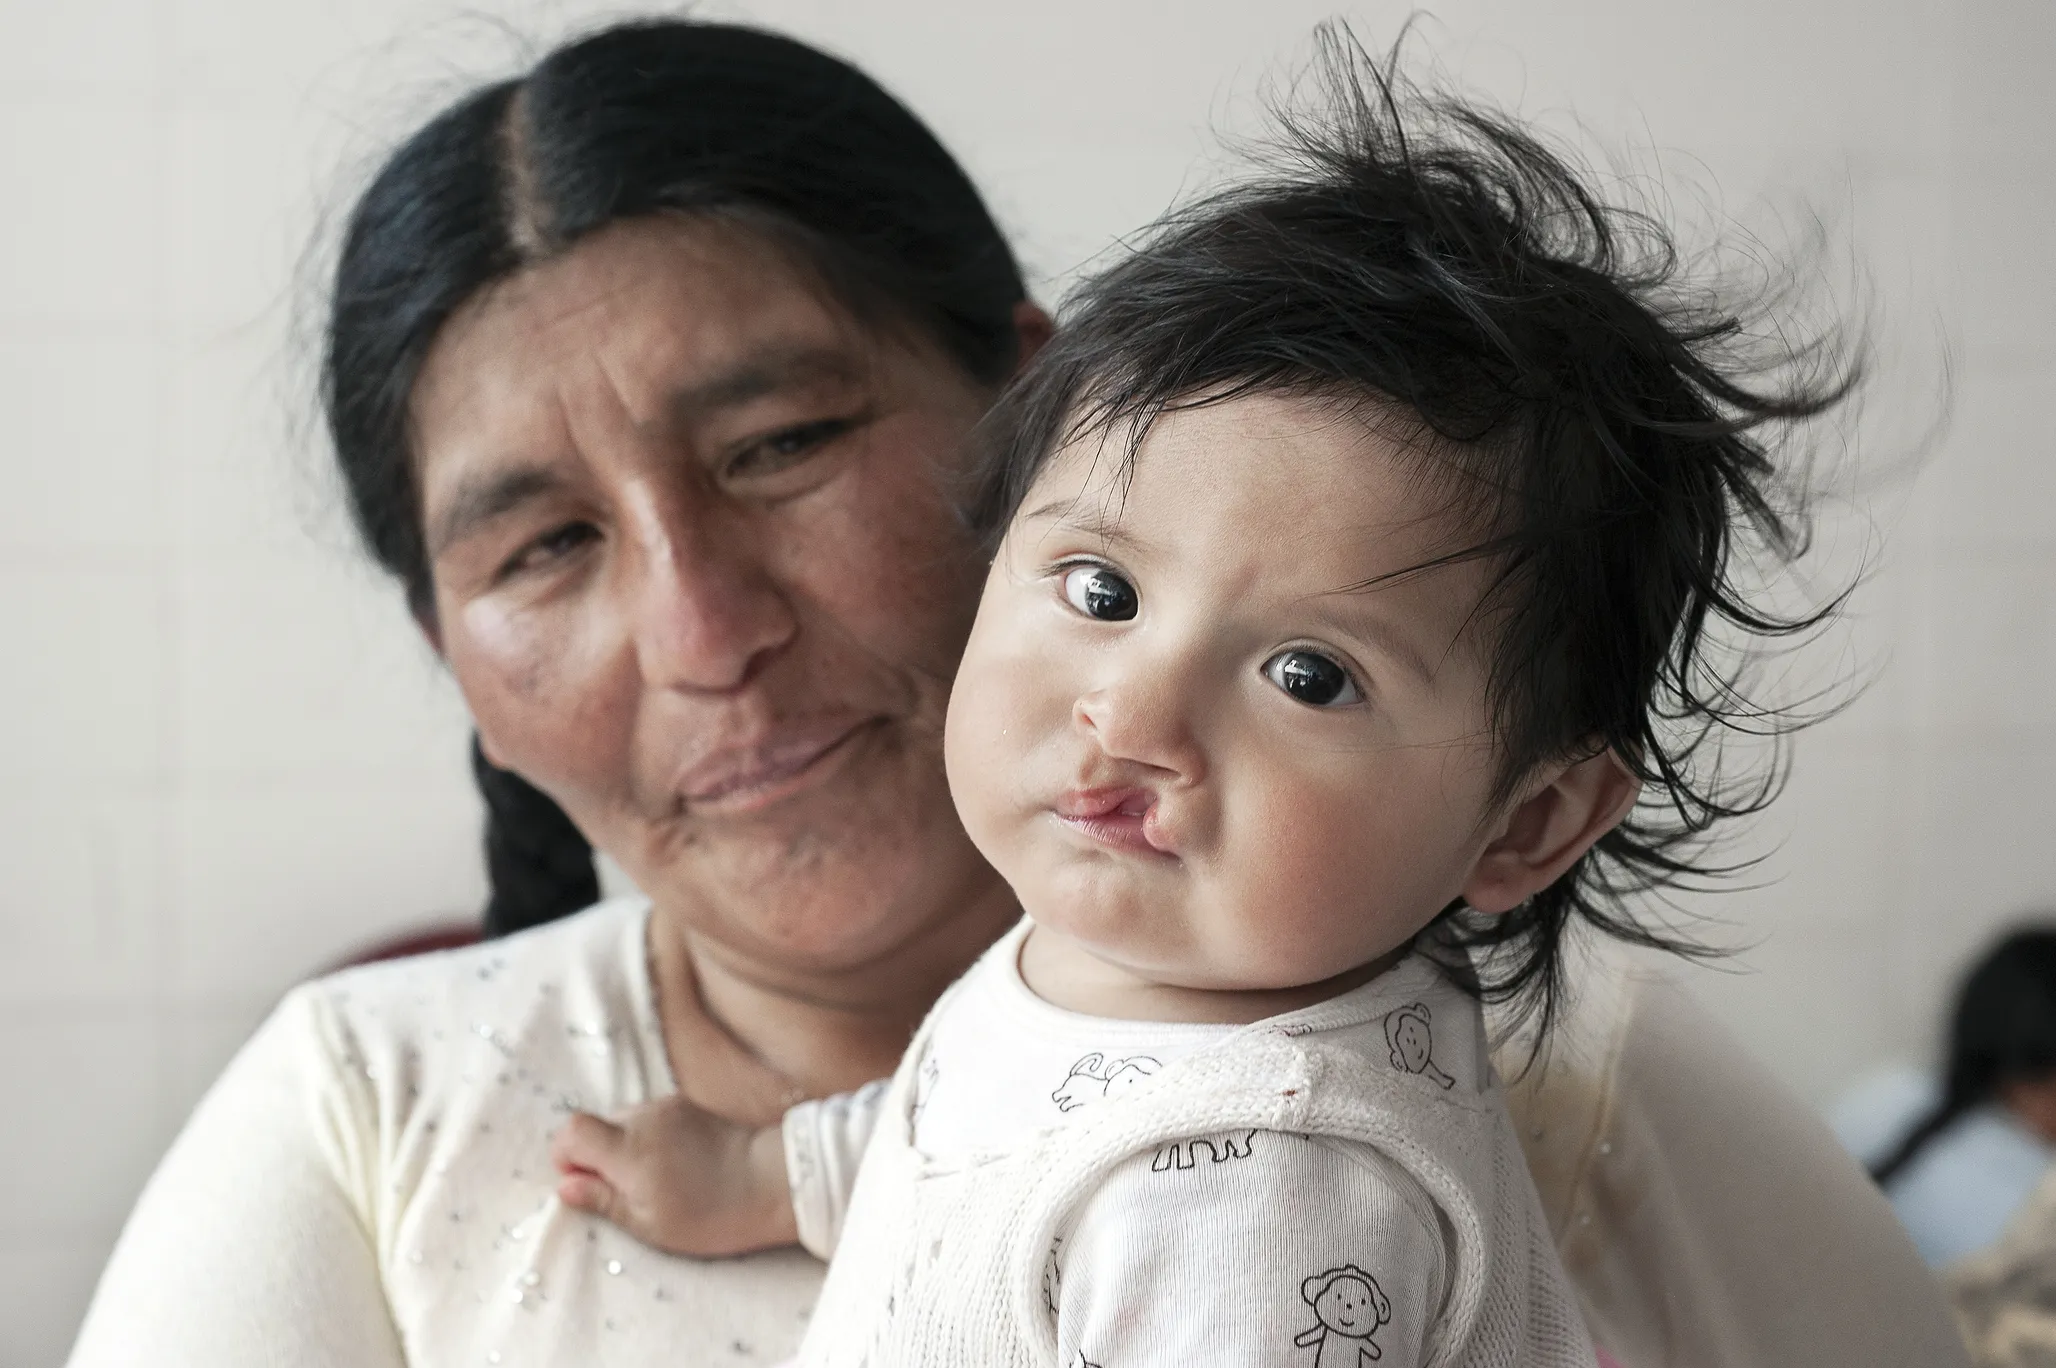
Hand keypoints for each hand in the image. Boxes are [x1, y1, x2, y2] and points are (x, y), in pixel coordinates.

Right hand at [550, 1095, 797, 1256]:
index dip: (565, 1156)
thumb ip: (603, 1200)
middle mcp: (644, 1117)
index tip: (582, 1182)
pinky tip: (675, 1163)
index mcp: (629, 1149)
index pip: (572, 1130)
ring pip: (626, 1120)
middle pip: (598, 1124)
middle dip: (597, 1155)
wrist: (771, 1181)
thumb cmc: (711, 1213)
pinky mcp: (688, 1104)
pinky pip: (652, 1117)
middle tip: (623, 1190)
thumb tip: (564, 1187)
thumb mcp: (650, 1224)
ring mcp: (668, 1106)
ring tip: (656, 1180)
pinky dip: (650, 1137)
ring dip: (625, 1147)